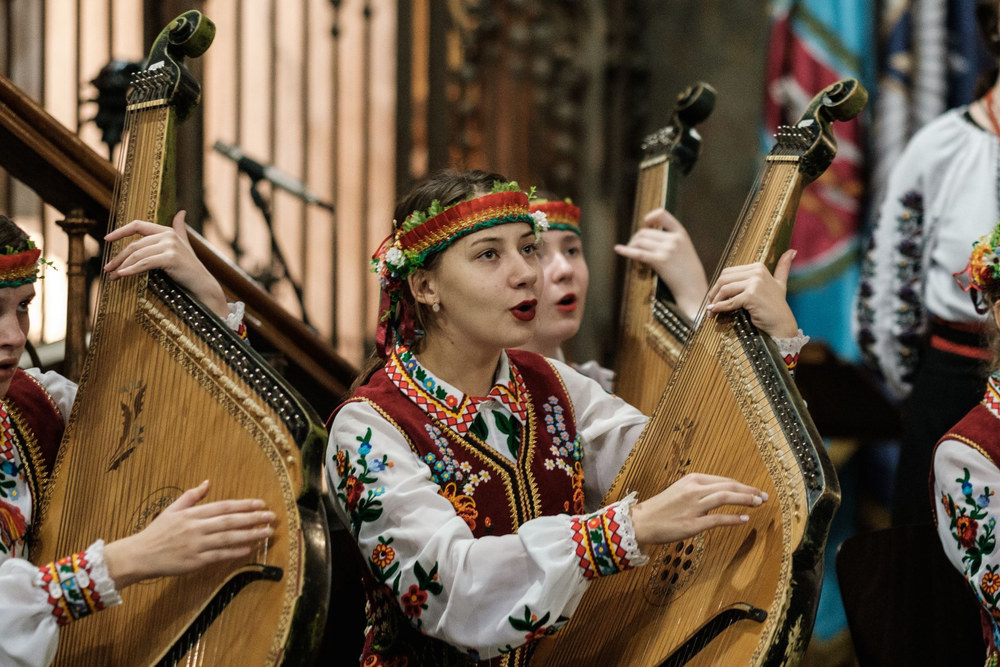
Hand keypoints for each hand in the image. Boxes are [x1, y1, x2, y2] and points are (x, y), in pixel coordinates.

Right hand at [103, 480, 274, 589]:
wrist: (139, 555)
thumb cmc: (157, 532)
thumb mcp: (172, 510)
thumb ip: (191, 496)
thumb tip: (207, 482)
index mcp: (192, 514)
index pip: (223, 507)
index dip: (243, 505)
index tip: (260, 503)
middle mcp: (196, 528)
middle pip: (229, 521)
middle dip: (252, 518)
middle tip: (271, 516)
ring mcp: (196, 545)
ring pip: (227, 539)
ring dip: (248, 535)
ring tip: (266, 532)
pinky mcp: (194, 562)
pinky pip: (218, 556)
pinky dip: (233, 552)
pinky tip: (248, 549)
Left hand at [104, 211, 228, 318]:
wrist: (202, 284)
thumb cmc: (190, 268)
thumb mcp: (183, 246)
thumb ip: (179, 229)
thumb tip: (181, 212)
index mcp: (167, 231)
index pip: (138, 226)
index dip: (120, 231)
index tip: (106, 239)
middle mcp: (168, 235)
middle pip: (135, 245)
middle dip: (118, 257)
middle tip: (107, 269)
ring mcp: (170, 246)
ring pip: (137, 254)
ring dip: (122, 266)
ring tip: (112, 276)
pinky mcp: (171, 258)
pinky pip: (144, 263)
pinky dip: (131, 270)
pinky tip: (122, 275)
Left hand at [614, 208, 708, 318]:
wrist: (693, 288)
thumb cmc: (688, 272)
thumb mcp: (685, 249)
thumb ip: (672, 240)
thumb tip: (649, 235)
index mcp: (681, 233)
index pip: (662, 215)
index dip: (651, 217)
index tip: (646, 224)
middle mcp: (674, 239)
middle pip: (645, 232)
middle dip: (636, 238)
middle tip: (633, 246)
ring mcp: (667, 250)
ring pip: (640, 241)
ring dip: (631, 246)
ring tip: (630, 252)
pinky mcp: (660, 262)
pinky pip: (638, 253)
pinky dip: (626, 250)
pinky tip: (618, 249)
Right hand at [630, 473, 767, 548]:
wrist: (642, 522)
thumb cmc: (661, 508)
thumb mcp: (680, 491)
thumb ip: (699, 490)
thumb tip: (720, 493)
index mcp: (692, 480)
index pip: (724, 480)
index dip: (742, 485)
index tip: (755, 490)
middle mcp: (694, 490)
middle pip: (728, 486)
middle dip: (749, 490)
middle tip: (764, 496)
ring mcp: (694, 506)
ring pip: (725, 498)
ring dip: (745, 499)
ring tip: (758, 503)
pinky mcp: (692, 524)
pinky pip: (717, 519)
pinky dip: (733, 518)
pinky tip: (744, 519)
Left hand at [704, 249, 798, 337]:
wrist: (782, 324)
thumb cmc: (776, 306)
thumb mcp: (780, 283)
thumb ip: (782, 268)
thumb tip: (792, 251)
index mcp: (758, 267)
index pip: (728, 272)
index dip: (718, 285)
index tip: (714, 297)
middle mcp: (757, 272)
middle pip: (724, 279)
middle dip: (714, 292)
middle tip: (710, 304)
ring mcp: (755, 283)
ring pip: (725, 289)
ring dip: (715, 301)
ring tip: (710, 311)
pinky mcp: (751, 296)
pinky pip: (729, 301)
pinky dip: (720, 307)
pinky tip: (714, 312)